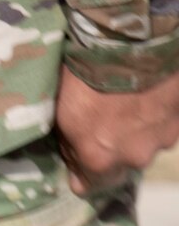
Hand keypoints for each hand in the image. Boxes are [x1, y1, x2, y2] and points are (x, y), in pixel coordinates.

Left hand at [57, 64, 178, 194]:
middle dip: (110, 146)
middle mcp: (134, 156)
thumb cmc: (81, 69)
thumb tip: (74, 161)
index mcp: (98, 156)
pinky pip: (165, 124)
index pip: (88, 184)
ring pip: (146, 142)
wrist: (129, 41)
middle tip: (101, 118)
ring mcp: (162, 138)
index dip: (79, 172)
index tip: (75, 160)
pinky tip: (146, 93)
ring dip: (136, 128)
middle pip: (120, 162)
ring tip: (124, 100)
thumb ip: (69, 138)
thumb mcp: (59, 105)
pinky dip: (156, 113)